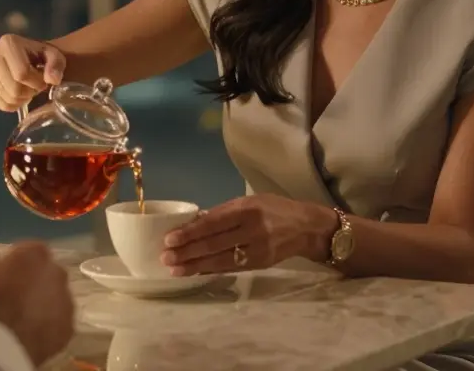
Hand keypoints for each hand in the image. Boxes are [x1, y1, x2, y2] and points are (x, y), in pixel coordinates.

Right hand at [0, 34, 65, 111]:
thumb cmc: (42, 56)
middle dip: (30, 91)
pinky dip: (14, 104)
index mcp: (8, 43)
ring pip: (8, 98)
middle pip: (14, 89)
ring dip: (23, 98)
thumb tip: (52, 79)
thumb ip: (56, 66)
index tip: (43, 80)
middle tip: (35, 85)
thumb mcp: (55, 56)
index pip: (21, 74)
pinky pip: (2, 104)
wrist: (29, 57)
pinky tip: (19, 93)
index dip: (37, 83)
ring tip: (27, 87)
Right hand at [0, 241, 74, 366]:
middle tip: (12, 297)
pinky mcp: (68, 327)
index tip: (3, 276)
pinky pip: (57, 321)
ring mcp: (66, 301)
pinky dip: (46, 325)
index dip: (14, 264)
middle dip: (32, 282)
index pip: (28, 251)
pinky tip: (29, 332)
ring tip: (20, 318)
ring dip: (41, 303)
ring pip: (54, 298)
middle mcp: (58, 273)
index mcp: (36, 253)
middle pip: (45, 273)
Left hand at [161, 195, 333, 275]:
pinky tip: (195, 272)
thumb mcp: (251, 201)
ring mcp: (257, 250)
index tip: (170, 239)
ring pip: (221, 260)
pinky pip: (231, 268)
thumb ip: (224, 212)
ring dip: (195, 266)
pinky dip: (211, 270)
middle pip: (214, 244)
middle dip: (188, 252)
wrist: (308, 227)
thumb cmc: (275, 209)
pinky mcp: (260, 264)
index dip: (191, 232)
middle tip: (165, 257)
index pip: (213, 222)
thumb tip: (194, 223)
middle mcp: (253, 230)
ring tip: (175, 269)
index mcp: (248, 209)